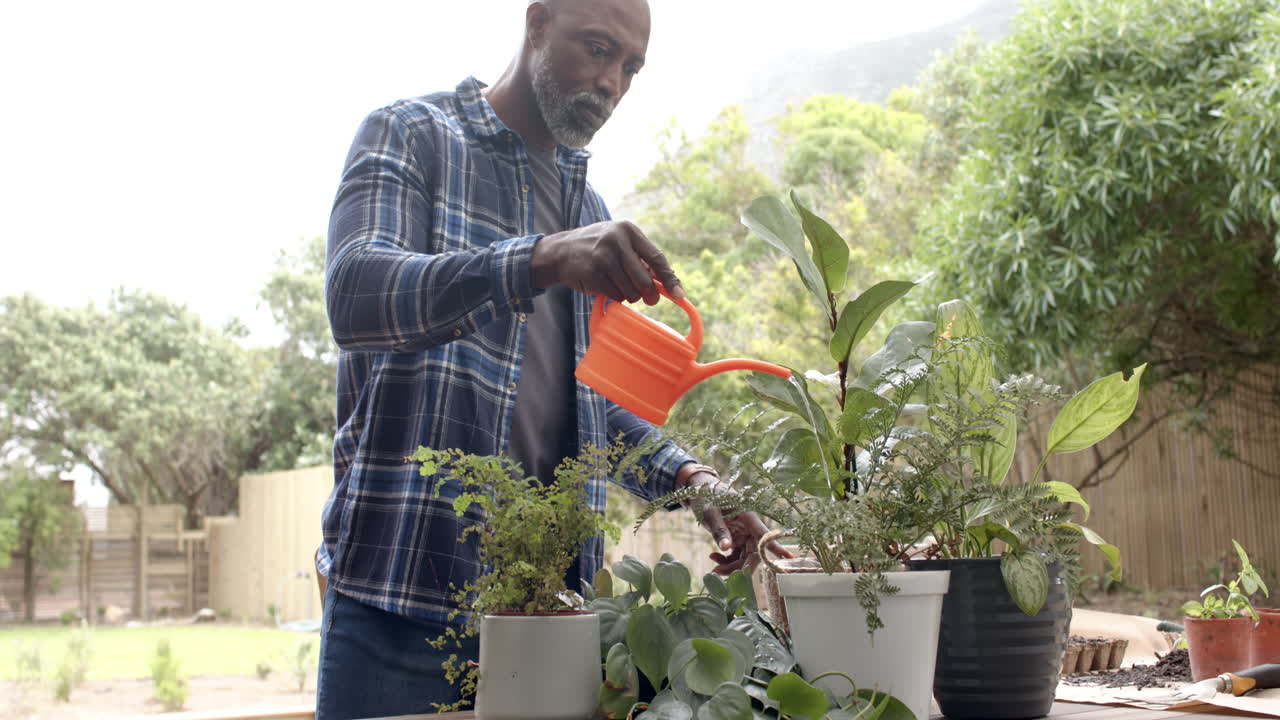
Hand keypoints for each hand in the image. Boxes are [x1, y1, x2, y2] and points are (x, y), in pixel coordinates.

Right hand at [530, 220, 683, 304]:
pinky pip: (616, 296)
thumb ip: (642, 258)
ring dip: (630, 296)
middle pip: (646, 280)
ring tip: (620, 287)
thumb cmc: (598, 248)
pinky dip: (616, 297)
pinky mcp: (593, 274)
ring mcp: (603, 257)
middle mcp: (617, 241)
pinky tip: (607, 287)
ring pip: (631, 291)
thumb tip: (669, 283)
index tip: (679, 295)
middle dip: (650, 295)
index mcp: (628, 230)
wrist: (560, 252)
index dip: (669, 279)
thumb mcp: (620, 242)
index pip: (657, 258)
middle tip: (650, 300)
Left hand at [680, 467, 794, 574]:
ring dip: (731, 566)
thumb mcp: (710, 513)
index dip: (777, 548)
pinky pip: (737, 555)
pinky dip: (726, 560)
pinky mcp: (737, 538)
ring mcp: (744, 534)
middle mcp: (750, 528)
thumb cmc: (707, 497)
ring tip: (714, 567)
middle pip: (753, 553)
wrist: (702, 491)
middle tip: (718, 572)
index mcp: (748, 517)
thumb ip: (719, 530)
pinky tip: (714, 557)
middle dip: (739, 567)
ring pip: (745, 557)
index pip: (765, 535)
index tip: (789, 559)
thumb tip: (726, 548)